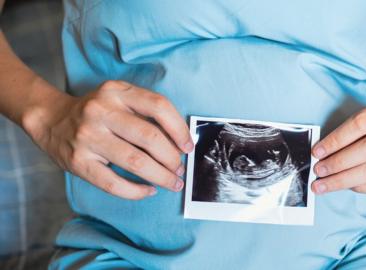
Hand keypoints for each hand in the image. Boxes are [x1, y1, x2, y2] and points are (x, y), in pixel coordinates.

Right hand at [24, 80, 193, 199]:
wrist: (50, 119)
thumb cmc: (96, 112)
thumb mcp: (118, 98)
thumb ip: (145, 111)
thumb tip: (180, 141)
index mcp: (116, 92)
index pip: (158, 106)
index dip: (179, 128)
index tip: (188, 146)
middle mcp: (101, 111)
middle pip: (150, 137)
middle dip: (172, 158)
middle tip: (180, 169)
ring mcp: (88, 137)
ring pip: (135, 162)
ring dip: (161, 176)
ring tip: (172, 182)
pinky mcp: (79, 162)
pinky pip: (114, 183)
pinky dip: (136, 191)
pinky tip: (148, 190)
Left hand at [311, 94, 365, 193]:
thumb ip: (349, 130)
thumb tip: (322, 154)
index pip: (360, 124)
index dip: (336, 140)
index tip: (317, 152)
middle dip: (338, 163)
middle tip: (318, 171)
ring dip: (345, 180)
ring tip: (326, 184)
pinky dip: (362, 187)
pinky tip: (347, 186)